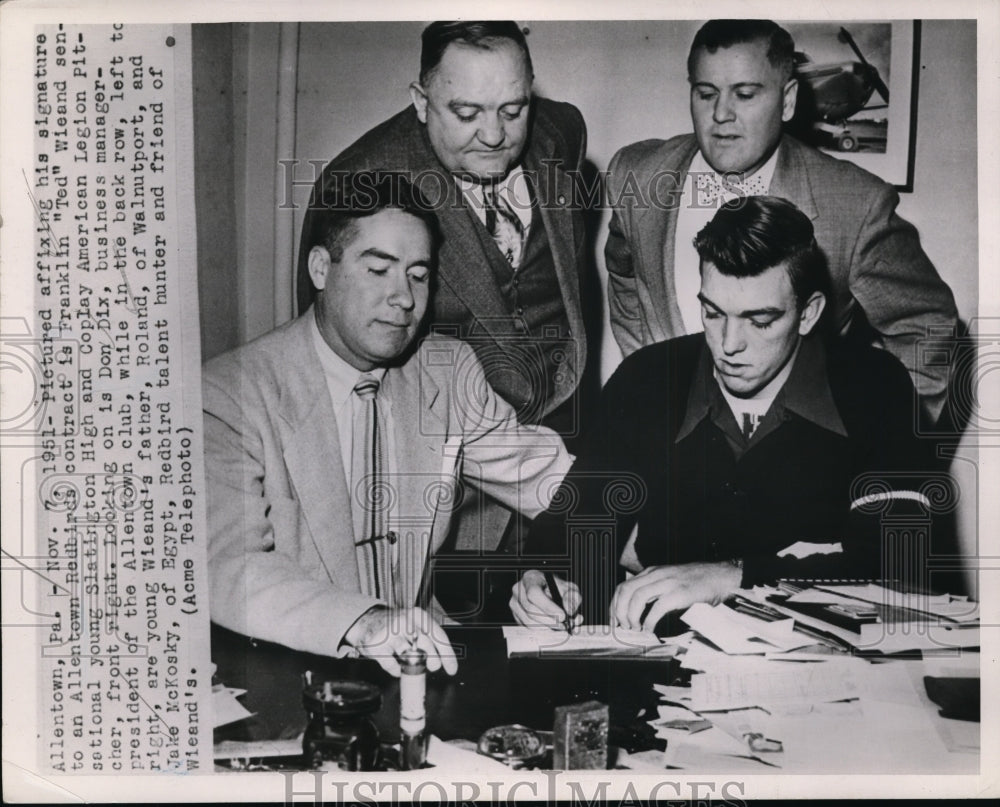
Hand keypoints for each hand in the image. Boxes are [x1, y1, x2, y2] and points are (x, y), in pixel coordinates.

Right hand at [343, 606, 457, 676]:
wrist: (366, 621)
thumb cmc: (395, 625)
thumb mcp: (414, 622)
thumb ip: (428, 637)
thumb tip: (443, 659)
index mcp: (418, 615)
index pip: (439, 636)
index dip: (448, 655)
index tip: (451, 669)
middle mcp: (405, 622)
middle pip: (426, 646)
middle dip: (433, 662)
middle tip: (431, 666)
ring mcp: (390, 634)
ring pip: (410, 657)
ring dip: (413, 666)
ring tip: (410, 663)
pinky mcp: (378, 646)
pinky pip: (392, 666)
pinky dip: (396, 670)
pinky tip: (396, 666)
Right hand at [509, 570, 582, 630]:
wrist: (549, 591)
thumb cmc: (557, 588)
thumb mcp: (568, 588)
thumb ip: (572, 598)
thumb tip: (569, 611)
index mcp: (531, 578)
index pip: (533, 593)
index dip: (548, 607)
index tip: (562, 616)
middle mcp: (519, 589)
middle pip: (530, 609)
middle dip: (550, 620)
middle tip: (565, 625)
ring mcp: (515, 603)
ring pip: (529, 621)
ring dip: (548, 627)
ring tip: (562, 627)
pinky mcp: (516, 615)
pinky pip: (528, 627)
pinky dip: (543, 631)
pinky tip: (554, 628)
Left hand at [610, 561, 741, 631]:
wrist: (720, 576)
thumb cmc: (696, 582)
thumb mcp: (669, 581)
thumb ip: (655, 591)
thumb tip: (638, 612)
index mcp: (652, 572)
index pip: (624, 586)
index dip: (615, 604)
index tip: (614, 620)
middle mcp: (656, 575)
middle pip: (625, 591)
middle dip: (619, 611)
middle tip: (622, 628)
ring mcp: (667, 583)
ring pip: (637, 597)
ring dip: (631, 616)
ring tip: (635, 629)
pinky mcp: (679, 593)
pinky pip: (657, 607)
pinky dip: (649, 621)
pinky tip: (649, 629)